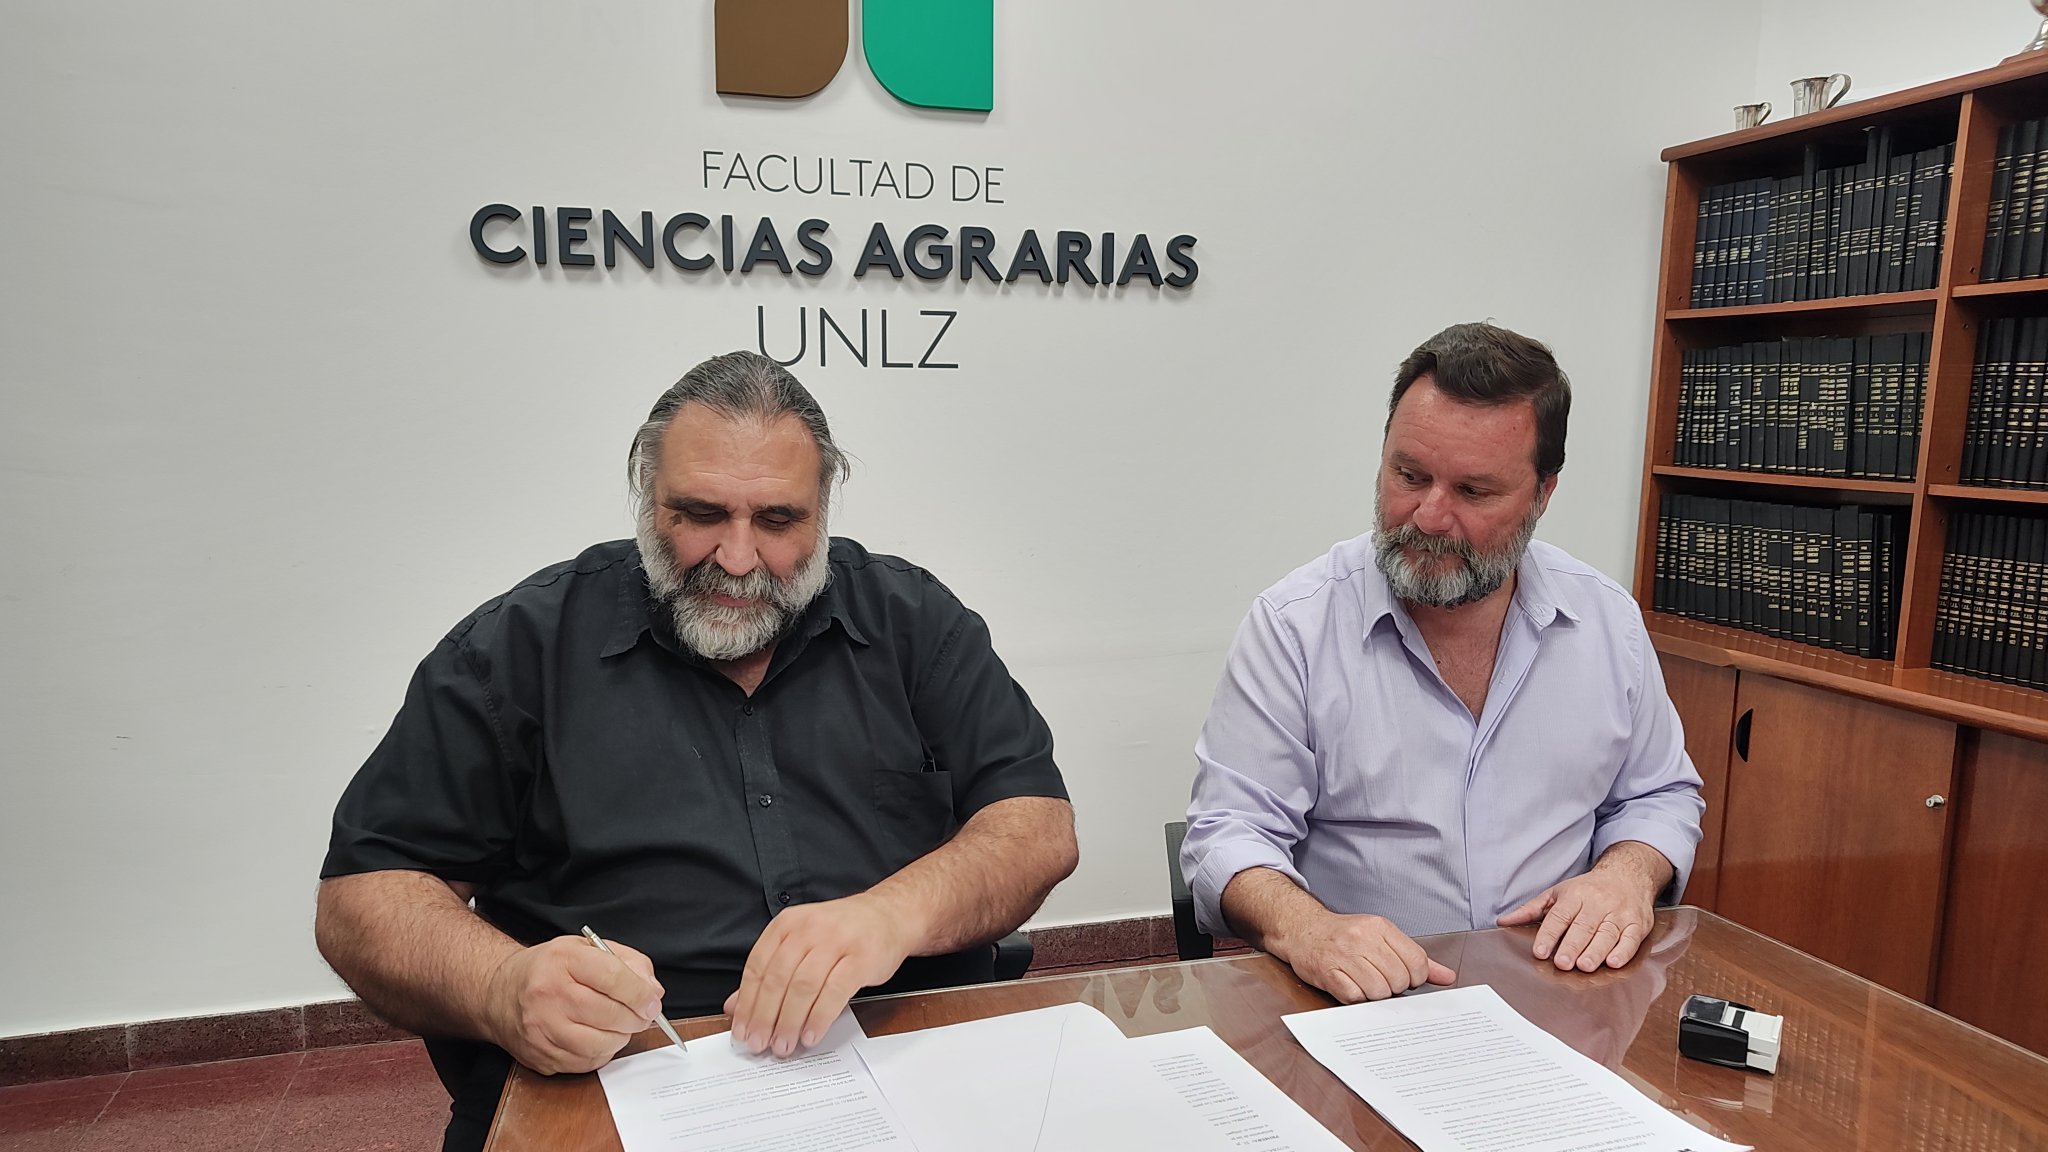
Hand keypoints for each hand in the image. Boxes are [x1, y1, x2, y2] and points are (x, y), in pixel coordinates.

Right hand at [482, 935, 664, 1074]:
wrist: (500, 993)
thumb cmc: (549, 970)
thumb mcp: (587, 949)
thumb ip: (627, 963)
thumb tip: (652, 992)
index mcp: (563, 960)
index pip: (615, 978)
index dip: (642, 993)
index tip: (653, 1001)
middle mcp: (548, 994)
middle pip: (611, 1014)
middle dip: (636, 1018)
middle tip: (642, 1015)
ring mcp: (541, 1029)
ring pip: (601, 1044)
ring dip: (620, 1037)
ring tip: (618, 1025)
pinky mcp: (540, 1055)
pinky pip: (586, 1062)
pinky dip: (601, 1053)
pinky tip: (596, 1037)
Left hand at [723, 893, 915, 1056]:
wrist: (888, 916)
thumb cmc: (842, 933)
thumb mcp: (800, 943)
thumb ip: (769, 972)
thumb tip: (735, 1006)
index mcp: (787, 924)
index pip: (758, 967)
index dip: (747, 1003)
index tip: (742, 1031)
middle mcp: (809, 929)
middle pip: (778, 979)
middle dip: (765, 1017)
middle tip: (759, 1044)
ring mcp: (836, 941)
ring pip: (803, 987)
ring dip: (789, 1021)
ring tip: (784, 1044)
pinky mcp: (861, 958)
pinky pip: (834, 992)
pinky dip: (819, 1017)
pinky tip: (811, 1034)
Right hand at [1275, 911, 1456, 1002]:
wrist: (1303, 930)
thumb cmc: (1345, 936)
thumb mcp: (1383, 937)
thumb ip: (1416, 958)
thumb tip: (1447, 976)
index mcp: (1380, 927)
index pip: (1417, 962)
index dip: (1415, 978)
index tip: (1404, 978)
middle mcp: (1362, 938)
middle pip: (1398, 980)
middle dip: (1393, 988)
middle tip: (1380, 981)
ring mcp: (1343, 955)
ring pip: (1378, 992)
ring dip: (1374, 995)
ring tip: (1364, 984)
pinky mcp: (1326, 971)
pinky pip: (1354, 997)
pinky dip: (1355, 998)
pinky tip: (1350, 986)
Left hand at [1497, 866, 1655, 971]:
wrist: (1627, 876)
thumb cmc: (1588, 889)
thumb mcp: (1557, 893)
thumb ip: (1531, 910)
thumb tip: (1504, 921)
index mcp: (1574, 896)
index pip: (1559, 916)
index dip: (1549, 935)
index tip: (1540, 952)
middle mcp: (1597, 903)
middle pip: (1583, 926)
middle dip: (1572, 946)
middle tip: (1562, 963)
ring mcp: (1618, 913)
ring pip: (1606, 933)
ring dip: (1596, 951)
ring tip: (1584, 966)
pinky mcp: (1637, 923)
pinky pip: (1631, 938)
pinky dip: (1623, 951)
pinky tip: (1613, 962)